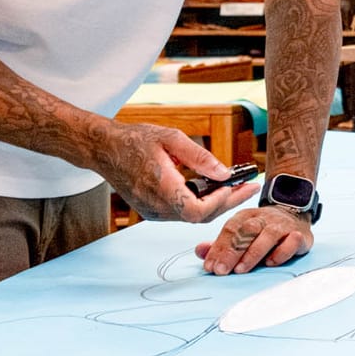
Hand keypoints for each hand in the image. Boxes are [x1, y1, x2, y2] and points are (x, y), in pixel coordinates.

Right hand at [83, 119, 259, 222]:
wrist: (105, 149)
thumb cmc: (136, 140)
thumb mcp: (172, 138)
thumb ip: (200, 157)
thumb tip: (225, 172)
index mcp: (161, 188)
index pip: (197, 212)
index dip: (221, 203)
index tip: (236, 186)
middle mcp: (156, 206)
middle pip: (200, 217)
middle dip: (228, 203)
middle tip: (249, 187)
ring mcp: (152, 212)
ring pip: (192, 217)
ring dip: (216, 204)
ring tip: (237, 186)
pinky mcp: (151, 211)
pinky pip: (181, 213)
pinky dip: (201, 204)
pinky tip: (213, 190)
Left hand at [196, 204, 313, 275]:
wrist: (294, 213)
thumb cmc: (262, 230)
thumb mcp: (240, 233)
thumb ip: (220, 244)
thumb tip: (199, 251)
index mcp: (246, 216)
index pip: (230, 229)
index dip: (219, 248)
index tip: (210, 266)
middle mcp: (264, 218)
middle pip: (247, 231)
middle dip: (233, 251)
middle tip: (222, 271)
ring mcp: (282, 225)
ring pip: (268, 235)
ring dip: (253, 253)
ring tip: (241, 269)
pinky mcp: (299, 234)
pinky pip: (292, 241)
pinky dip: (281, 252)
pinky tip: (270, 262)